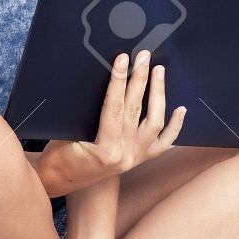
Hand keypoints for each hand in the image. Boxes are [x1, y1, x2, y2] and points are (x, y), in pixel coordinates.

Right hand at [40, 50, 185, 192]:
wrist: (60, 181)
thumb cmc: (58, 158)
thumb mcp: (65, 134)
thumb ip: (85, 114)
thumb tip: (101, 84)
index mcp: (104, 150)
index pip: (114, 107)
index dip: (119, 80)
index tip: (123, 60)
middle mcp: (124, 155)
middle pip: (136, 110)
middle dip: (140, 79)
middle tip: (144, 57)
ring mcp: (134, 158)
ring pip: (154, 123)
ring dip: (158, 95)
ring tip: (159, 72)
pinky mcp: (138, 160)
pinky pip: (163, 144)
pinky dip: (174, 126)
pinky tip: (180, 109)